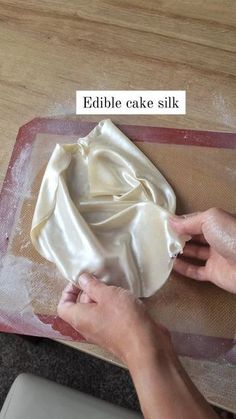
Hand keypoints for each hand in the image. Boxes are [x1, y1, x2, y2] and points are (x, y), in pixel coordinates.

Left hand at [58, 274, 216, 418]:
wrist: (147, 346)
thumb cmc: (124, 320)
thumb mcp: (107, 295)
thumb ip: (93, 285)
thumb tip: (82, 279)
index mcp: (79, 318)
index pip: (63, 306)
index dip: (68, 291)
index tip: (81, 280)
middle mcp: (88, 326)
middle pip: (81, 306)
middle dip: (90, 290)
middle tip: (103, 278)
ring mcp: (103, 331)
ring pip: (98, 310)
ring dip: (105, 297)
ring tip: (116, 286)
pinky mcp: (116, 332)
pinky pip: (110, 316)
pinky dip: (115, 305)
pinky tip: (127, 297)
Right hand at [169, 208, 235, 292]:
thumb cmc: (233, 237)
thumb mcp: (210, 219)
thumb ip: (190, 220)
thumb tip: (172, 221)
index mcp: (219, 223)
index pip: (196, 220)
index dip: (181, 221)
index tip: (165, 223)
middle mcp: (218, 239)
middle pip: (194, 236)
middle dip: (179, 236)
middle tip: (161, 236)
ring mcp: (216, 257)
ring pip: (194, 253)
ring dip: (179, 251)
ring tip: (163, 249)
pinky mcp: (214, 274)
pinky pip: (195, 271)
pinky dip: (183, 269)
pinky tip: (172, 265)